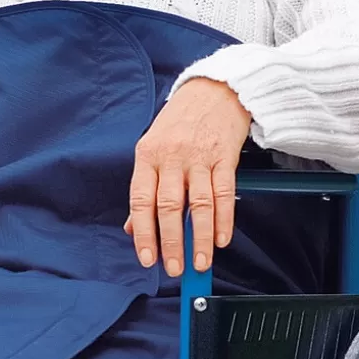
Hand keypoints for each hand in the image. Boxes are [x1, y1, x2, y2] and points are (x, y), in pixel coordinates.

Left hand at [126, 78, 252, 276]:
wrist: (215, 90)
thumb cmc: (180, 122)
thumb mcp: (152, 149)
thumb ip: (144, 189)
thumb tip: (133, 227)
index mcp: (147, 156)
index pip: (141, 201)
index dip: (143, 233)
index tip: (147, 258)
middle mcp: (171, 157)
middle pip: (169, 207)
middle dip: (171, 243)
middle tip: (175, 268)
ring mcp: (199, 157)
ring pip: (199, 205)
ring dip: (200, 238)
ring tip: (200, 262)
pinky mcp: (225, 157)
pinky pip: (223, 193)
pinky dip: (223, 220)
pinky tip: (221, 239)